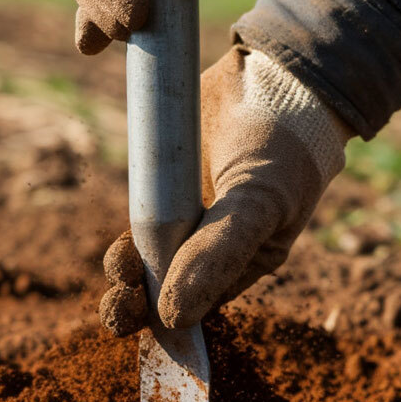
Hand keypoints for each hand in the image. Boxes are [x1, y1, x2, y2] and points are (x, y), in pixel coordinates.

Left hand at [99, 46, 354, 335]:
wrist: (275, 77)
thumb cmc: (283, 150)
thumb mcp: (256, 206)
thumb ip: (218, 256)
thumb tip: (173, 319)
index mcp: (241, 267)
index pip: (193, 311)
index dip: (161, 324)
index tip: (138, 321)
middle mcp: (210, 250)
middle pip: (158, 290)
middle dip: (133, 300)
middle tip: (122, 296)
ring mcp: (183, 218)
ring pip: (139, 258)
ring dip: (121, 268)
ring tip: (120, 261)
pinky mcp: (162, 187)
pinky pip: (135, 217)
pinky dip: (122, 230)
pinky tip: (117, 238)